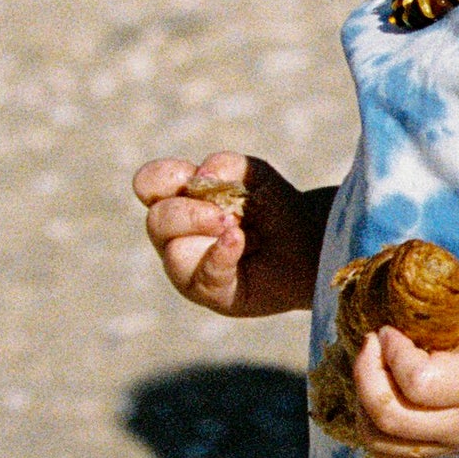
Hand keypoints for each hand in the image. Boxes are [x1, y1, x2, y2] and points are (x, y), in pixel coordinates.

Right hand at [134, 151, 333, 316]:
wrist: (310, 244)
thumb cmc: (276, 208)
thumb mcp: (255, 175)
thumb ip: (226, 165)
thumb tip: (200, 177)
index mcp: (179, 201)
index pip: (148, 185)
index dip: (161, 179)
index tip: (192, 178)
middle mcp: (176, 235)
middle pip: (157, 220)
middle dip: (191, 212)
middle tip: (227, 214)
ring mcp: (190, 267)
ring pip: (172, 251)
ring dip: (208, 233)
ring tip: (239, 230)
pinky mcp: (210, 292)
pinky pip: (202, 276)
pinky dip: (219, 255)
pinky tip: (237, 241)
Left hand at [345, 281, 458, 457]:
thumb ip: (455, 289)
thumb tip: (406, 273)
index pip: (416, 382)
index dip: (391, 352)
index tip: (391, 328)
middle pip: (388, 419)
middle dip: (365, 376)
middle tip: (371, 344)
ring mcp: (455, 443)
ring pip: (383, 443)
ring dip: (363, 405)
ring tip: (373, 371)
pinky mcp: (448, 450)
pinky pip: (393, 452)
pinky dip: (373, 425)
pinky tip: (381, 392)